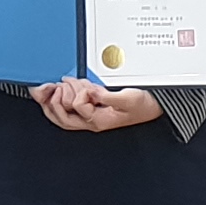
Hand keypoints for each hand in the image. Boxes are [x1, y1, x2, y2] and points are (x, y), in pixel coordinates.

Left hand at [29, 80, 162, 132]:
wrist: (152, 105)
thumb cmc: (143, 105)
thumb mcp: (127, 98)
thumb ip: (107, 96)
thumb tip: (91, 93)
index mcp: (98, 119)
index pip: (77, 106)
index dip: (78, 94)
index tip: (87, 86)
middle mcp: (91, 120)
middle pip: (61, 117)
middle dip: (53, 101)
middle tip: (57, 86)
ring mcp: (89, 116)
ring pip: (62, 114)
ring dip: (57, 98)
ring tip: (63, 84)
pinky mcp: (91, 109)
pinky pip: (70, 107)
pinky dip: (64, 95)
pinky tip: (69, 85)